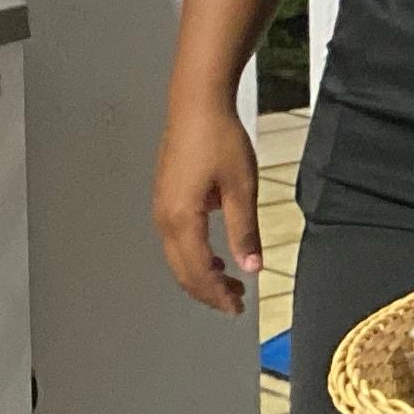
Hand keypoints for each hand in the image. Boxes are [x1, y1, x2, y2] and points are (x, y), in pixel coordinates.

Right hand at [151, 99, 263, 314]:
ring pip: (177, 258)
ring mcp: (161, 208)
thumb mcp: (242, 188)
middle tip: (236, 303)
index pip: (199, 271)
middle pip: (183, 271)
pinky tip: (216, 257)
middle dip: (208, 291)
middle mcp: (164, 218)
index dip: (218, 294)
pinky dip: (193, 257)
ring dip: (201, 275)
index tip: (238, 308)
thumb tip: (252, 266)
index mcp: (182, 219)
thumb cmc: (220, 140)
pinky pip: (175, 241)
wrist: (196, 105)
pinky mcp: (164, 199)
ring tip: (230, 283)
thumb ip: (245, 230)